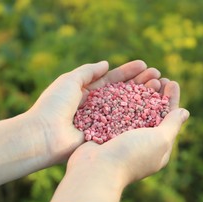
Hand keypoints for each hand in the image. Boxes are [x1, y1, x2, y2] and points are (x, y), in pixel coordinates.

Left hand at [26, 60, 162, 166]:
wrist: (44, 135)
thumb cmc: (54, 105)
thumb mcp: (69, 81)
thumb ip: (88, 71)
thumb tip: (106, 64)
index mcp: (87, 93)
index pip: (112, 80)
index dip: (128, 73)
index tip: (145, 66)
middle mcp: (97, 108)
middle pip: (123, 94)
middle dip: (140, 84)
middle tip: (158, 76)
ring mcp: (102, 123)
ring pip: (126, 108)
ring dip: (142, 98)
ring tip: (159, 88)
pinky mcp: (104, 137)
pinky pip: (123, 126)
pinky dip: (137, 118)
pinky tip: (152, 109)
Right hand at [47, 79, 188, 201]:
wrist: (96, 169)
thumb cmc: (131, 155)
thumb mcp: (160, 140)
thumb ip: (172, 125)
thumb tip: (184, 112)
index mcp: (157, 147)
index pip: (169, 119)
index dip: (172, 100)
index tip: (171, 82)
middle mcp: (140, 141)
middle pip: (151, 111)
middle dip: (155, 92)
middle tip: (157, 75)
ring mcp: (122, 136)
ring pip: (133, 108)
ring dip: (140, 90)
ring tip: (142, 75)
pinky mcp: (106, 130)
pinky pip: (116, 109)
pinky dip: (121, 95)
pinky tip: (123, 83)